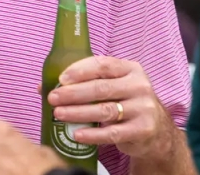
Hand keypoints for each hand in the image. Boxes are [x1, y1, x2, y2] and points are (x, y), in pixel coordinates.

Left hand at [46, 56, 173, 159]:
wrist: (157, 129)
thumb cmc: (126, 102)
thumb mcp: (114, 86)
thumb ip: (85, 82)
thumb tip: (42, 85)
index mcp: (130, 69)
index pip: (102, 65)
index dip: (80, 70)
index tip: (61, 78)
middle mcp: (139, 86)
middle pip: (101, 88)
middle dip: (73, 93)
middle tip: (53, 98)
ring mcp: (143, 108)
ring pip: (104, 110)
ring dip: (78, 112)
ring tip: (58, 114)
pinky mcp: (142, 129)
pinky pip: (112, 133)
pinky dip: (92, 134)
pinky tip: (76, 134)